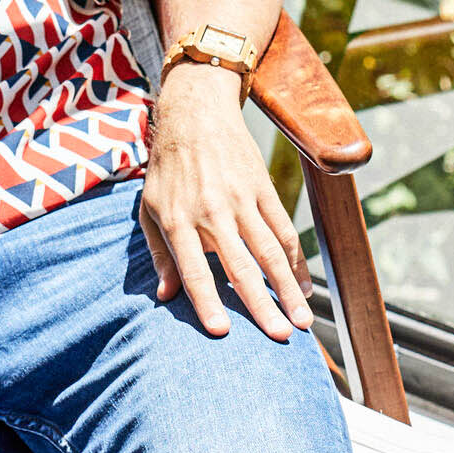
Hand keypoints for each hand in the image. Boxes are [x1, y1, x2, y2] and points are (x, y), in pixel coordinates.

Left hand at [140, 63, 310, 339]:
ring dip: (289, 288)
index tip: (221, 332)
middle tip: (281, 338)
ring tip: (303, 320)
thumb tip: (165, 296)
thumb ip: (159, 254)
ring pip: (271, 251)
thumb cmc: (167, 168)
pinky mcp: (264, 189)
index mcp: (179, 220)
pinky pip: (284, 230)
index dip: (207, 301)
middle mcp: (212, 212)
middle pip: (241, 266)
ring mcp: (242, 200)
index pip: (195, 268)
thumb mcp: (149, 208)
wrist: (196, 114)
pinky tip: (304, 286)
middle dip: (262, 305)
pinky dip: (296, 260)